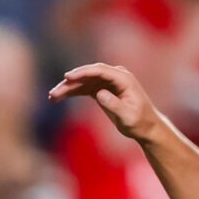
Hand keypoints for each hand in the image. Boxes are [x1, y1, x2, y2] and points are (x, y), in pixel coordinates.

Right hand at [49, 63, 165, 144]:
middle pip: (88, 74)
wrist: (146, 127)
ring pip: (84, 81)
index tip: (67, 77)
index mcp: (124, 79)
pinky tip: (59, 97)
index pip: (99, 71)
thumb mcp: (128, 116)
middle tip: (54, 92)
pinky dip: (72, 92)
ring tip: (52, 97)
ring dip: (68, 88)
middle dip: (70, 82)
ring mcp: (108, 82)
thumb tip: (99, 93)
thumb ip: (114, 104)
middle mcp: (115, 76)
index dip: (82, 72)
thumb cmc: (139, 122)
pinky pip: (84, 88)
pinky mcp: (102, 89)